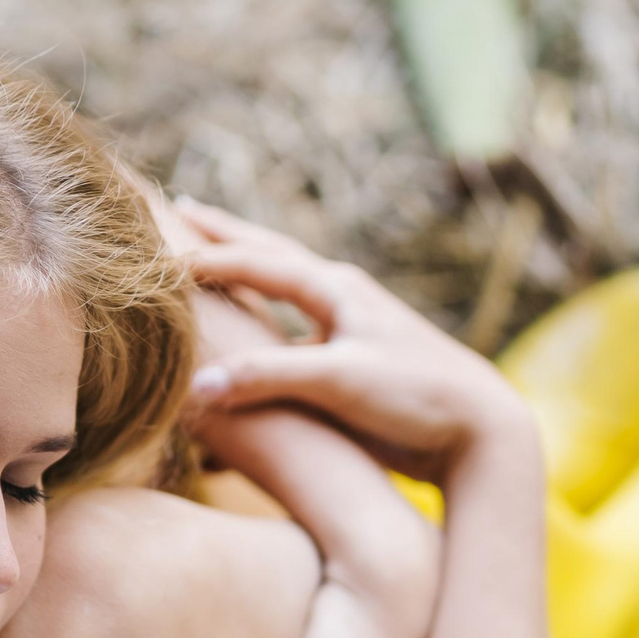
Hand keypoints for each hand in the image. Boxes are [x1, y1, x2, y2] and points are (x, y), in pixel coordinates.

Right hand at [178, 201, 529, 484]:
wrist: (482, 432)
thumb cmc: (418, 398)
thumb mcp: (340, 381)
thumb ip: (269, 378)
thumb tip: (200, 385)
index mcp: (339, 290)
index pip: (258, 262)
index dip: (207, 258)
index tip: (156, 253)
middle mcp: (344, 300)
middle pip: (272, 254)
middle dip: (226, 233)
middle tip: (181, 206)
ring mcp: (352, 330)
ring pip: (285, 289)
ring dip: (247, 270)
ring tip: (215, 255)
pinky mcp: (356, 366)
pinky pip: (297, 332)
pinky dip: (267, 322)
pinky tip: (259, 326)